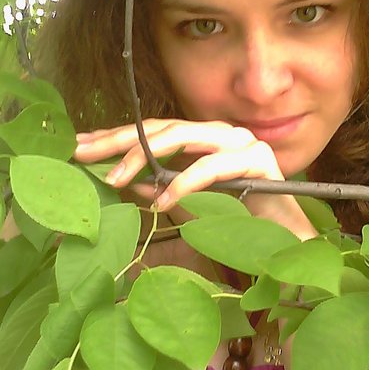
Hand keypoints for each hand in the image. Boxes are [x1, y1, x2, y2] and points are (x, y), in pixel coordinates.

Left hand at [74, 119, 315, 237]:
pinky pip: (213, 165)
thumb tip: (126, 184)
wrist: (288, 242)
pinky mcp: (259, 159)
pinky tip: (163, 202)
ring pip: (184, 135)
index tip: (79, 145)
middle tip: (84, 154)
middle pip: (162, 127)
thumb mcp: (189, 207)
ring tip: (115, 179)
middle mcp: (221, 134)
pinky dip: (184, 182)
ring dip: (144, 156)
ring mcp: (241, 142)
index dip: (116, 135)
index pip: (153, 130)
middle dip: (119, 140)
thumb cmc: (241, 224)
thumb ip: (161, 191)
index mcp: (204, 141)